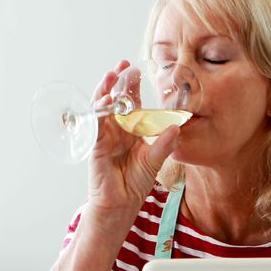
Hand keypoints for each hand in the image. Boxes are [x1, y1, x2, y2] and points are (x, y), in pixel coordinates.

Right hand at [86, 60, 180, 216]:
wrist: (120, 204)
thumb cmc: (134, 183)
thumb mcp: (154, 160)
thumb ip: (164, 144)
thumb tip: (176, 128)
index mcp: (130, 130)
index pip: (131, 103)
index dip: (132, 86)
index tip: (137, 71)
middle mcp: (116, 130)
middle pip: (114, 99)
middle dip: (116, 81)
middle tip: (122, 66)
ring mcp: (104, 136)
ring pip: (101, 107)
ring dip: (104, 90)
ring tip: (111, 76)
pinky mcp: (95, 146)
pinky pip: (94, 125)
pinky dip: (98, 112)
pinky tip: (103, 100)